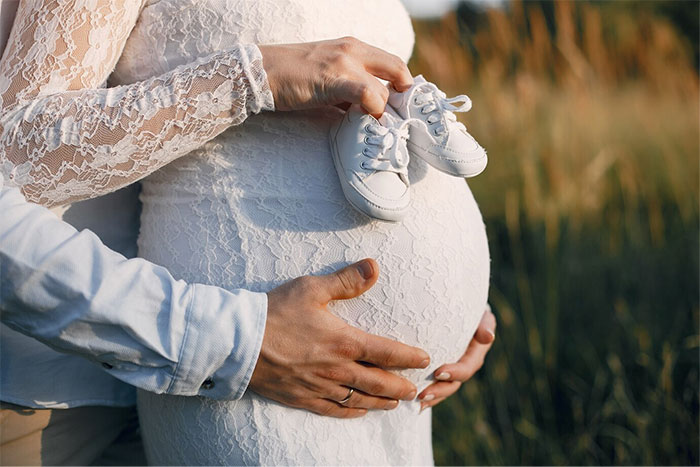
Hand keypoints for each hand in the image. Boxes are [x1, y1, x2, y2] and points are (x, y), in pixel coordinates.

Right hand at [250, 258, 429, 418]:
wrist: (238, 342)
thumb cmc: (275, 311)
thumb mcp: (312, 288)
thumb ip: (347, 280)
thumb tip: (375, 267)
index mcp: (344, 342)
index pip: (388, 353)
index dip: (409, 357)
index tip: (424, 359)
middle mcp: (337, 369)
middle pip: (379, 383)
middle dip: (400, 387)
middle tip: (416, 391)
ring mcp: (320, 386)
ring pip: (359, 400)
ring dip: (381, 403)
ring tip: (395, 404)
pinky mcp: (301, 397)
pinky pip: (333, 410)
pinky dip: (350, 412)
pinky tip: (358, 412)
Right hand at [259, 37, 413, 116]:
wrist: (260, 72)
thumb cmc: (291, 78)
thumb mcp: (328, 76)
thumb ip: (349, 90)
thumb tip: (368, 112)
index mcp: (353, 47)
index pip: (393, 63)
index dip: (401, 87)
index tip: (397, 107)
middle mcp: (353, 50)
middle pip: (398, 70)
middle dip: (401, 98)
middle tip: (394, 118)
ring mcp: (345, 63)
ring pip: (384, 90)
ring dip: (381, 112)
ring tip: (372, 126)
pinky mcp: (335, 79)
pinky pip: (368, 95)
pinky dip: (372, 112)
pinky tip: (362, 122)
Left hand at [417, 306, 495, 410]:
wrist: (459, 308)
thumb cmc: (469, 309)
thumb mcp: (480, 314)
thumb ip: (484, 324)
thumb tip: (488, 337)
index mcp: (475, 354)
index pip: (467, 367)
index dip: (455, 373)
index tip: (438, 372)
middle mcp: (463, 365)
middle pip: (453, 383)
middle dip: (439, 391)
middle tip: (422, 394)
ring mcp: (450, 368)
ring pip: (442, 387)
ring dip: (431, 396)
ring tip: (415, 401)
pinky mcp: (437, 368)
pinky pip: (431, 383)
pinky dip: (423, 391)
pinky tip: (410, 400)